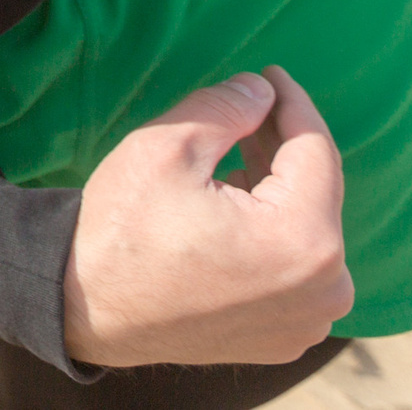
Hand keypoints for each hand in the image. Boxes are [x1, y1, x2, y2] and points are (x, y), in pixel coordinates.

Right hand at [64, 65, 351, 367]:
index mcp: (304, 240)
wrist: (86, 310)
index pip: (317, 151)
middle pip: (317, 193)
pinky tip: (236, 212)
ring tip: (240, 160)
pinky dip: (273, 236)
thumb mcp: (166, 147)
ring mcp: (308, 320)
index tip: (270, 73)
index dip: (292, 103)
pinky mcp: (286, 338)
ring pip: (308, 232)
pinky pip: (295, 271)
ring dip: (278, 192)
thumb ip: (226, 107)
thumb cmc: (124, 229)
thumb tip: (261, 89)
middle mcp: (325, 289)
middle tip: (251, 108)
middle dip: (282, 147)